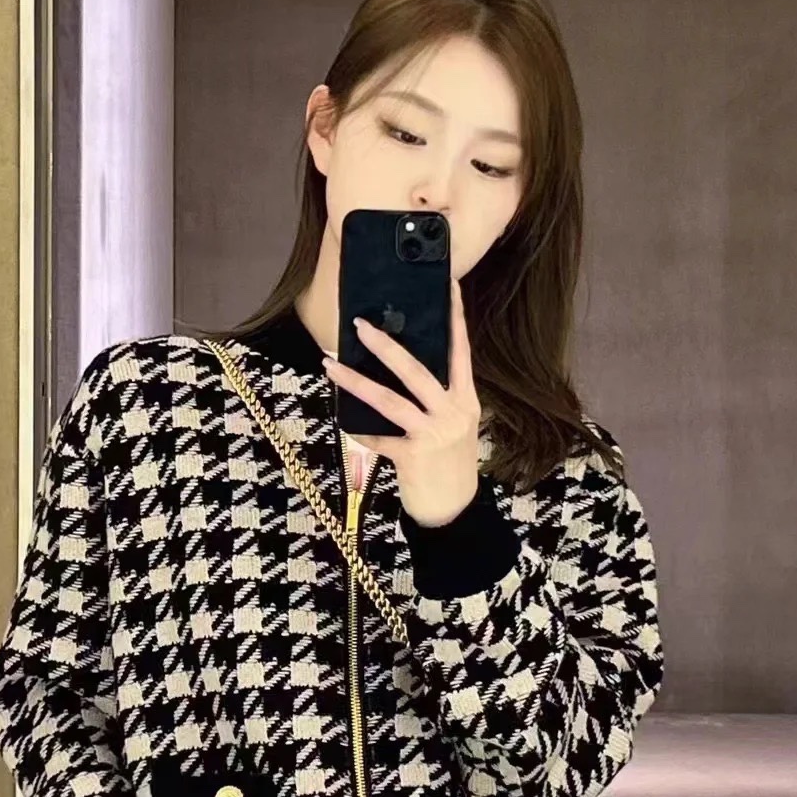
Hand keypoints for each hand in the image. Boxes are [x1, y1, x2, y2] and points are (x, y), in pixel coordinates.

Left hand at [322, 277, 481, 526]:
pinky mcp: (412, 457)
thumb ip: (436, 401)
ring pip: (389, 400)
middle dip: (386, 346)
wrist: (454, 511)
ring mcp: (433, 435)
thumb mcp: (453, 428)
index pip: (460, 351)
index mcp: (465, 401)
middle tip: (361, 325)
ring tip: (330, 365)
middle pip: (416, 370)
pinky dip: (359, 432)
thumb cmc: (448, 465)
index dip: (454, 318)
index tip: (447, 285)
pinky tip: (345, 423)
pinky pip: (377, 439)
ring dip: (355, 382)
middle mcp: (452, 413)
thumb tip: (400, 372)